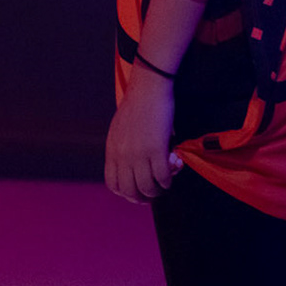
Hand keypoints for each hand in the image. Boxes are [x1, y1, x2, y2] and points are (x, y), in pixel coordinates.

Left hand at [105, 67, 183, 202]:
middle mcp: (122, 155)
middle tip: (155, 193)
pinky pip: (162, 177)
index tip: (138, 192)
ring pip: (147, 188)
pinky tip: (173, 172)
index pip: (113, 185)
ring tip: (165, 183)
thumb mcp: (120, 129)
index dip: (126, 193)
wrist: (148, 87)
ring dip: (159, 190)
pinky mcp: (156, 149)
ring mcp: (138, 154)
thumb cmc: (138, 105)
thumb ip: (122, 148)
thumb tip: (130, 166)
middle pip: (130, 191)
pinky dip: (169, 180)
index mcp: (112, 150)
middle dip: (143, 197)